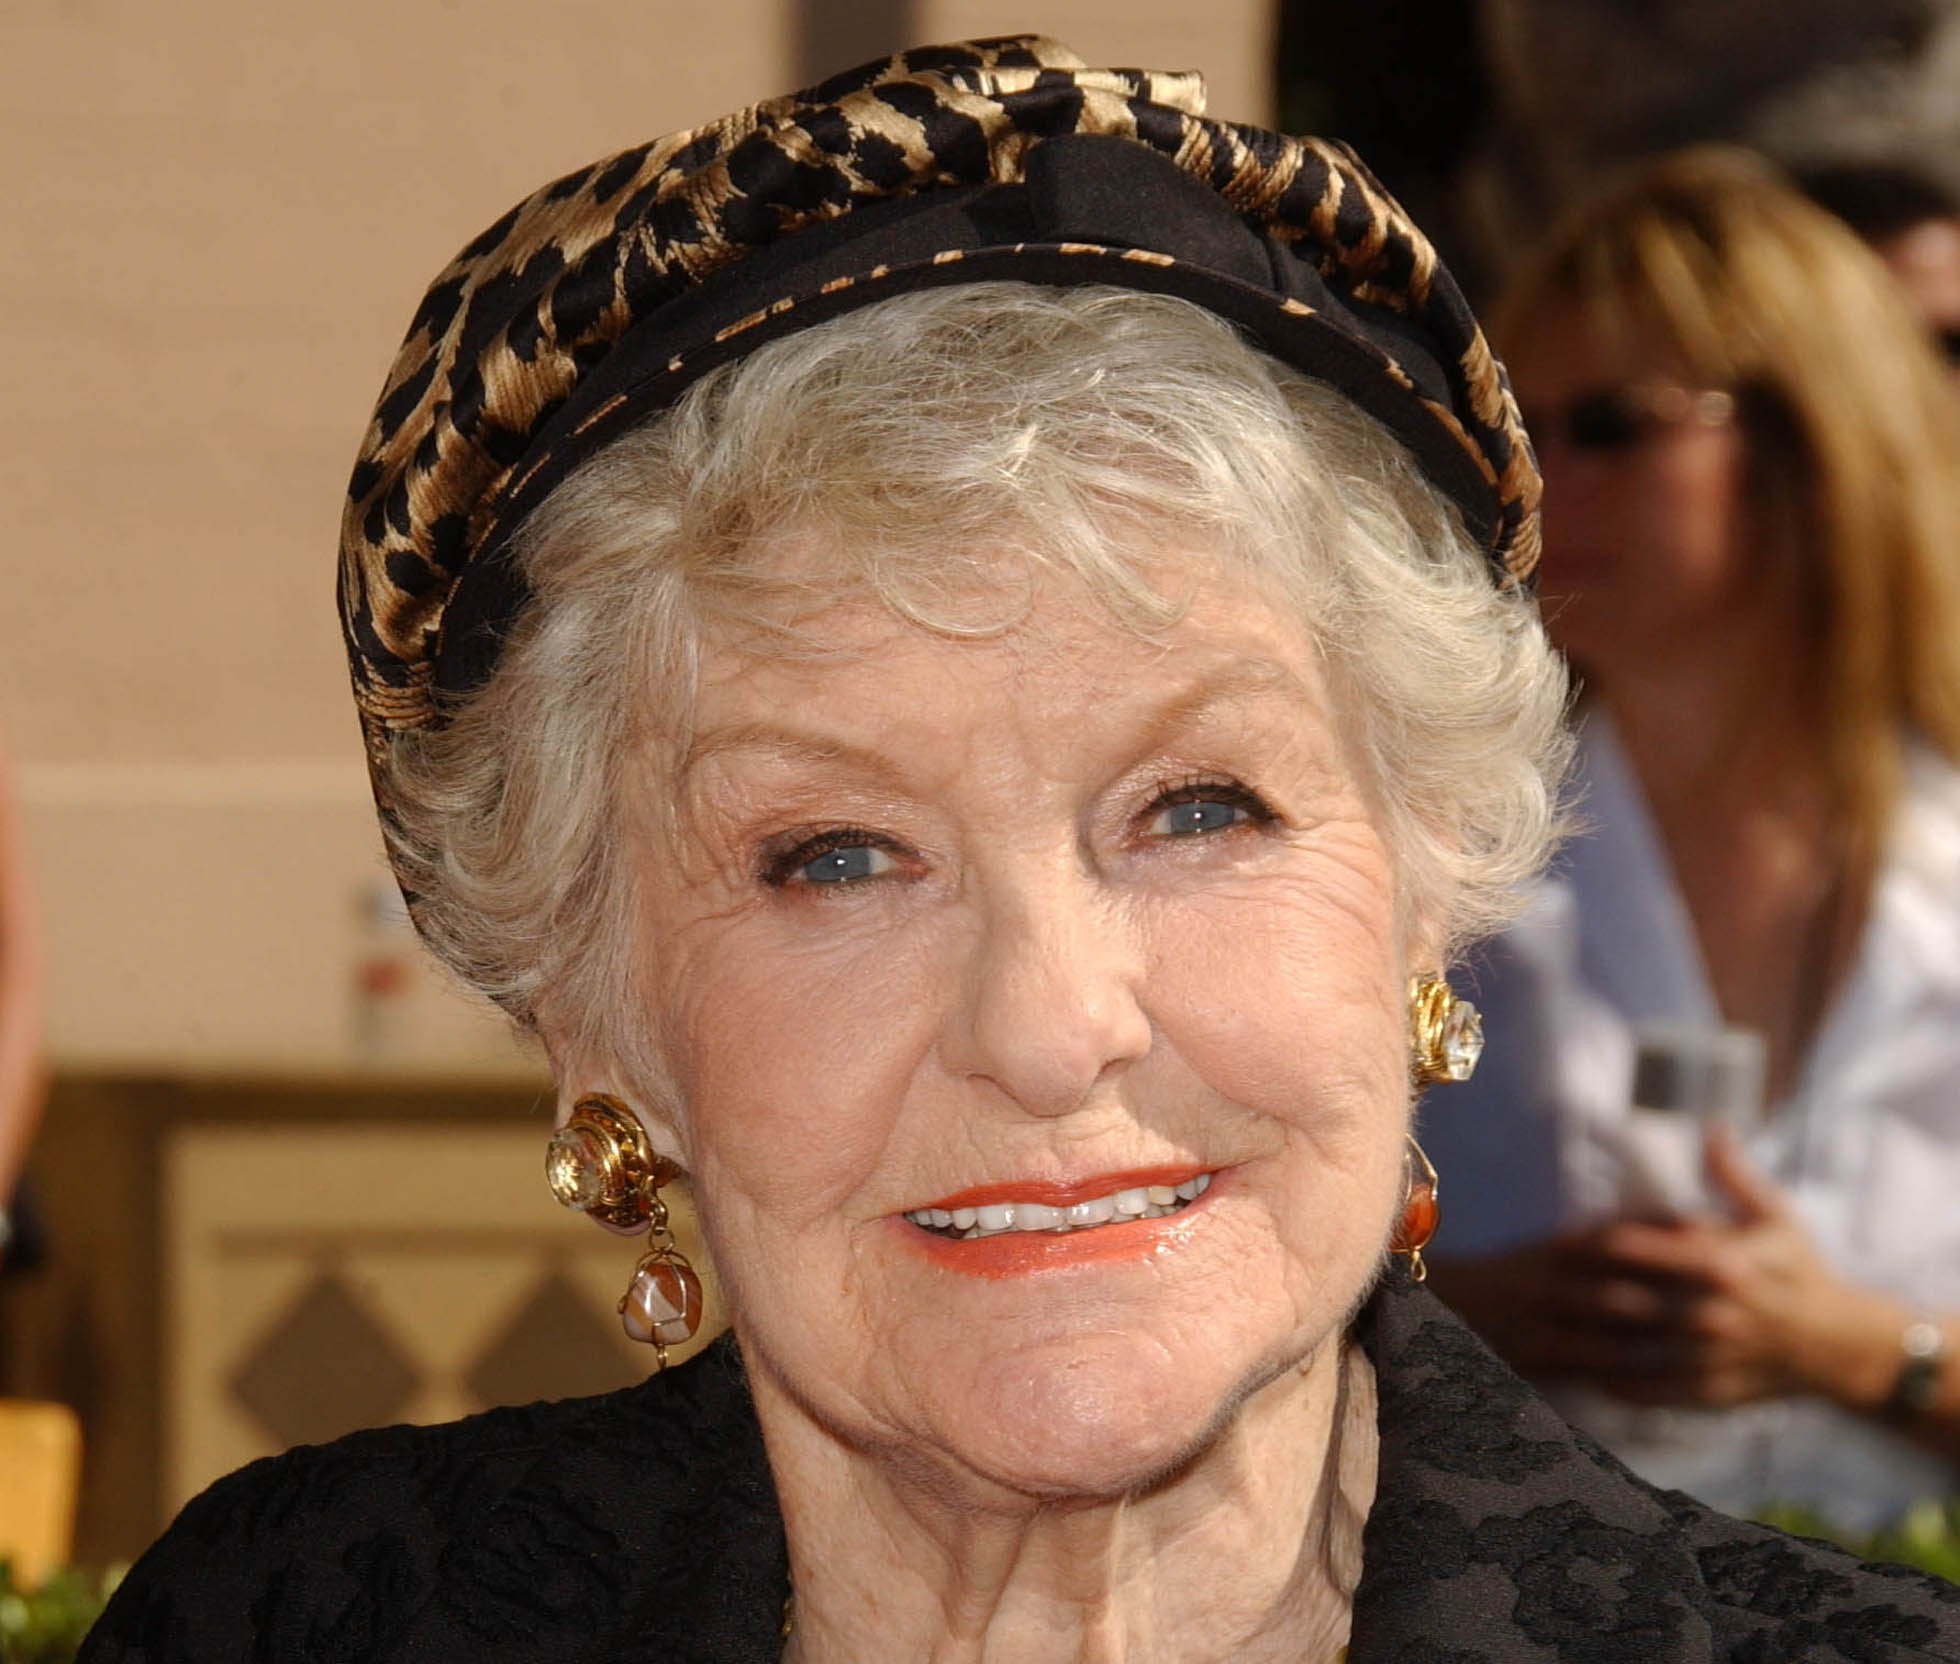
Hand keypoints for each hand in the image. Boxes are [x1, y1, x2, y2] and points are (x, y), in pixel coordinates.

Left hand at [1431, 1133, 1909, 1409]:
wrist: (1842, 1347)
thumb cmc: (1802, 1272)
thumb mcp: (1777, 1217)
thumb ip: (1735, 1175)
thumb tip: (1712, 1126)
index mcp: (1723, 1264)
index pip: (1638, 1249)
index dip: (1591, 1243)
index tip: (1558, 1241)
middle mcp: (1712, 1314)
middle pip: (1624, 1300)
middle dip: (1575, 1294)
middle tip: (1530, 1286)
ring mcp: (1711, 1359)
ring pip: (1631, 1350)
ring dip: (1584, 1342)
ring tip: (1543, 1331)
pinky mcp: (1712, 1394)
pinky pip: (1652, 1391)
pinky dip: (1616, 1383)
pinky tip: (1584, 1372)